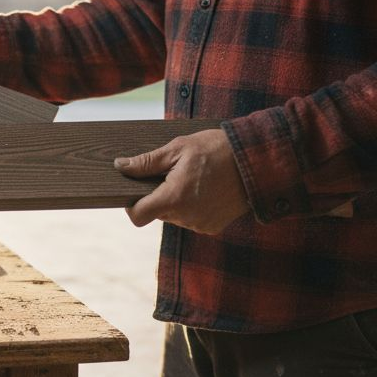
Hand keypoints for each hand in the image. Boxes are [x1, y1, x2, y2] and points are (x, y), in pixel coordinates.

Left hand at [114, 128, 249, 233]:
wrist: (256, 161)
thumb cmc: (217, 149)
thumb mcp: (178, 148)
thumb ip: (146, 162)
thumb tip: (120, 166)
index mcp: (174, 198)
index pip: (138, 216)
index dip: (132, 205)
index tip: (136, 191)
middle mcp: (186, 217)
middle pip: (157, 213)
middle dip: (159, 196)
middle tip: (173, 174)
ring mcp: (200, 225)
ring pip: (174, 217)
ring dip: (176, 201)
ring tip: (194, 179)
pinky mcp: (212, 228)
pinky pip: (191, 220)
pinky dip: (193, 207)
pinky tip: (206, 190)